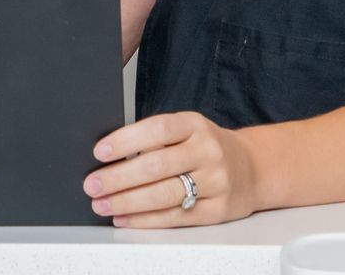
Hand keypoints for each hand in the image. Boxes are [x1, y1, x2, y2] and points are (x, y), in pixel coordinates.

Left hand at [82, 111, 259, 227]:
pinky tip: (125, 218)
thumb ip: (156, 139)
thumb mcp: (187, 130)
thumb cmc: (206, 147)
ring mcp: (216, 181)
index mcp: (195, 124)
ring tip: (102, 204)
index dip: (126, 140)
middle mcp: (208, 151)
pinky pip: (176, 217)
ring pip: (164, 195)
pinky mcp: (218, 209)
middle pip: (157, 166)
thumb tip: (110, 156)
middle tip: (92, 185)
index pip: (157, 129)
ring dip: (127, 202)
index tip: (99, 151)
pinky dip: (145, 220)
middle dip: (118, 178)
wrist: (252, 168)